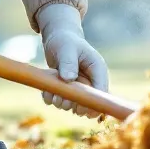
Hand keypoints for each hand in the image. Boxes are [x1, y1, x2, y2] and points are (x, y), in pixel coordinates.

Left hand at [37, 3, 108, 117]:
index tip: (80, 109)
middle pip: (88, 103)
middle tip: (61, 99)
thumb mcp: (67, 48)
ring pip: (73, 104)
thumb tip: (69, 79)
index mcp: (98, 70)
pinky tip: (47, 91)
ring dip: (61, 102)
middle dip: (73, 104)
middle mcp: (91, 80)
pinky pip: (61, 100)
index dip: (93, 103)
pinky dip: (52, 99)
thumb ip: (69, 63)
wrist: (58, 39)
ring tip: (52, 93)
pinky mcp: (68, 89)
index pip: (102, 92)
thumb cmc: (65, 41)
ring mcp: (80, 87)